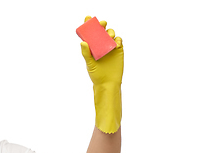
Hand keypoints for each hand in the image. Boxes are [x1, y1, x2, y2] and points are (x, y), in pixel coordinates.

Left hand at [80, 16, 123, 133]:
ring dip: (110, 32)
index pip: (90, 33)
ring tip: (108, 35)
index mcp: (92, 46)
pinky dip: (118, 39)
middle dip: (101, 25)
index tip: (87, 18)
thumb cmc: (96, 74)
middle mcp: (101, 45)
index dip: (89, 24)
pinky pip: (119, 41)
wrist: (108, 83)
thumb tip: (82, 42)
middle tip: (101, 24)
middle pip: (102, 31)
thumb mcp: (89, 64)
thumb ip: (86, 53)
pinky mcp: (119, 50)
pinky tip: (116, 42)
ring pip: (111, 34)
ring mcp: (110, 47)